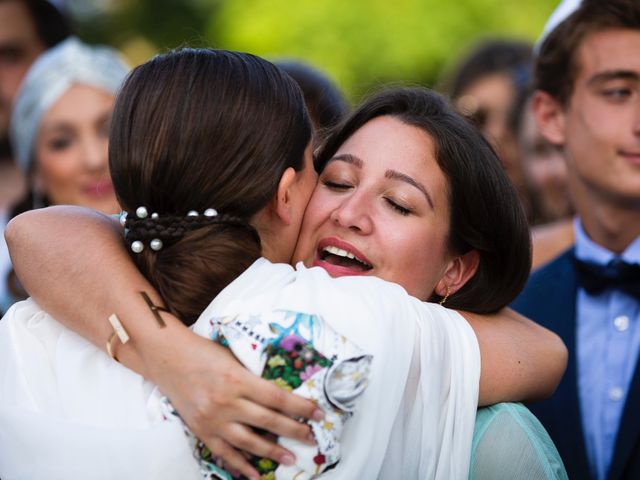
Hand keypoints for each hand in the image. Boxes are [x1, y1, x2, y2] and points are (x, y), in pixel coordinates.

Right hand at [144, 325, 323, 478]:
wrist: (169, 358)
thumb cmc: (205, 353)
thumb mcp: (235, 359)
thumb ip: (255, 377)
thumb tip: (283, 395)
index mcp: (238, 379)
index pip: (278, 398)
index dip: (301, 407)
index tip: (319, 413)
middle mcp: (227, 402)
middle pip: (268, 421)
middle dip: (294, 430)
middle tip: (312, 438)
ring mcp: (213, 419)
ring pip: (249, 442)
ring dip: (272, 452)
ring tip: (290, 458)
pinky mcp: (201, 431)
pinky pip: (225, 453)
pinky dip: (240, 466)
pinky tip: (255, 474)